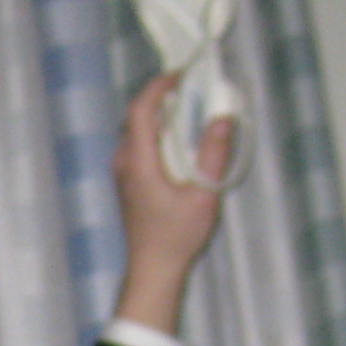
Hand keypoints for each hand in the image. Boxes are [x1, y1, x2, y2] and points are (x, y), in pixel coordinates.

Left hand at [112, 74, 232, 333]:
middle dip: (164, 97)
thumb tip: (223, 118)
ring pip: (138, 131)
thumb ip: (213, 155)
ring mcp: (122, 173)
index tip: (181, 75)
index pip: (140, 110)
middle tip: (193, 90)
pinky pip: (139, 146)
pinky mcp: (128, 182)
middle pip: (138, 116)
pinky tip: (180, 142)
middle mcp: (124, 162)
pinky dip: (158, 134)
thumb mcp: (204, 196)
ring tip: (191, 112)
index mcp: (138, 161)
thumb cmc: (176, 237)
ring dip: (162, 117)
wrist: (153, 269)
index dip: (157, 86)